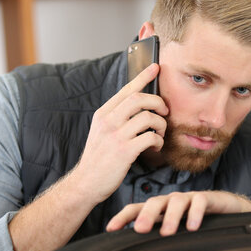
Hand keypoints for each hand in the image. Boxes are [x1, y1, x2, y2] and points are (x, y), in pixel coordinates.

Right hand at [71, 63, 167, 204]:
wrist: (85, 183)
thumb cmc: (99, 159)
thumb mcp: (102, 132)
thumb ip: (116, 118)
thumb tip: (140, 107)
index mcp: (103, 114)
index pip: (126, 90)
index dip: (143, 77)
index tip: (156, 67)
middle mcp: (108, 122)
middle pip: (139, 99)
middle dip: (158, 102)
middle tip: (164, 112)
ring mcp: (115, 136)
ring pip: (148, 117)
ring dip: (161, 125)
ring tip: (160, 134)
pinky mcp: (124, 152)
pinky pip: (150, 138)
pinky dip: (158, 141)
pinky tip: (155, 147)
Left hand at [106, 191, 250, 235]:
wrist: (227, 209)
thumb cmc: (198, 221)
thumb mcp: (176, 230)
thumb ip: (159, 237)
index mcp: (161, 209)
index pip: (137, 209)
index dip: (123, 217)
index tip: (110, 229)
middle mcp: (172, 202)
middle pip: (155, 202)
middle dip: (146, 215)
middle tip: (140, 230)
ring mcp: (189, 198)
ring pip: (176, 202)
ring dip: (170, 217)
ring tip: (167, 232)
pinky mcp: (208, 198)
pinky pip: (199, 201)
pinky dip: (195, 213)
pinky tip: (193, 226)